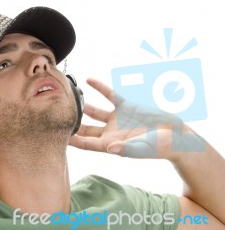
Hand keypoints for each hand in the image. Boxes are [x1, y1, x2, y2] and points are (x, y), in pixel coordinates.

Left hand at [69, 78, 204, 159]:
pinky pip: (109, 95)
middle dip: (70, 123)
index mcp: (111, 144)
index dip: (71, 140)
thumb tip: (110, 148)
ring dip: (80, 104)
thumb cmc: (160, 148)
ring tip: (66, 97)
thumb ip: (126, 149)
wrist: (176, 135)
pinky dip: (99, 88)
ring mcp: (116, 119)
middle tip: (54, 115)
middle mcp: (110, 132)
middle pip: (84, 128)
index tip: (56, 135)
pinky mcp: (125, 107)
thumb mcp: (142, 149)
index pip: (86, 143)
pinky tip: (87, 80)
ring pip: (92, 111)